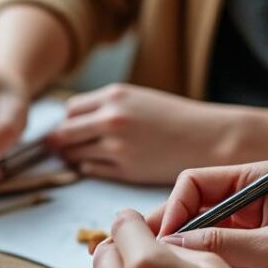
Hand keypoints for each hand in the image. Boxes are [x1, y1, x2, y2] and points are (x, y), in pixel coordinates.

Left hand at [45, 83, 242, 183]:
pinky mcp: (124, 170)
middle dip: (60, 141)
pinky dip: (88, 169)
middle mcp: (111, 120)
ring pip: (73, 155)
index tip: (71, 127)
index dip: (68, 120)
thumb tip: (70, 121)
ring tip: (83, 156)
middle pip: (64, 133)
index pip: (69, 110)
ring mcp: (116, 147)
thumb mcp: (138, 98)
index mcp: (115, 96)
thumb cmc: (174, 117)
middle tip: (61, 147)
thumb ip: (106, 106)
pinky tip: (100, 164)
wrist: (207, 138)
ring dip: (72, 157)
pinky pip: (90, 171)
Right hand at [150, 163, 267, 267]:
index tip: (164, 241)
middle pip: (188, 214)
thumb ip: (222, 244)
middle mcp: (247, 206)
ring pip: (194, 245)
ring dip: (178, 261)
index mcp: (257, 183)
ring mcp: (245, 239)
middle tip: (145, 261)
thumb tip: (171, 246)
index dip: (174, 209)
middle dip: (167, 236)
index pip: (194, 184)